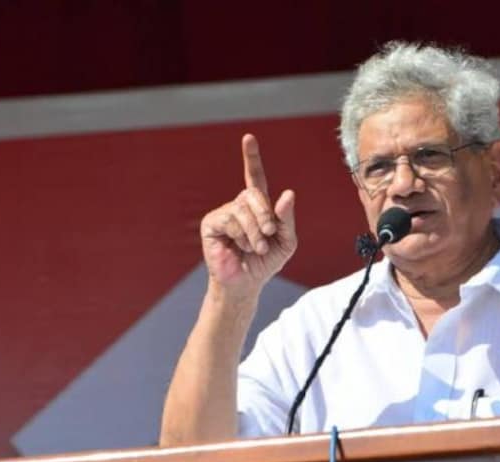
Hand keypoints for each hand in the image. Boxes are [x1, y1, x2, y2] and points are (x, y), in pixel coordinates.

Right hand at [200, 134, 296, 293]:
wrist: (246, 284)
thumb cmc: (265, 262)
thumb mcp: (286, 241)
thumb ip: (287, 218)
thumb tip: (287, 193)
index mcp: (258, 206)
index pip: (254, 176)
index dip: (251, 157)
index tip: (248, 138)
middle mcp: (239, 205)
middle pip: (254, 194)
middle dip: (266, 215)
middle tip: (268, 234)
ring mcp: (224, 213)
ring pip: (243, 209)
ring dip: (255, 231)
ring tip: (255, 247)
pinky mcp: (211, 224)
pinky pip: (230, 220)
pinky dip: (242, 235)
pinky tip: (240, 247)